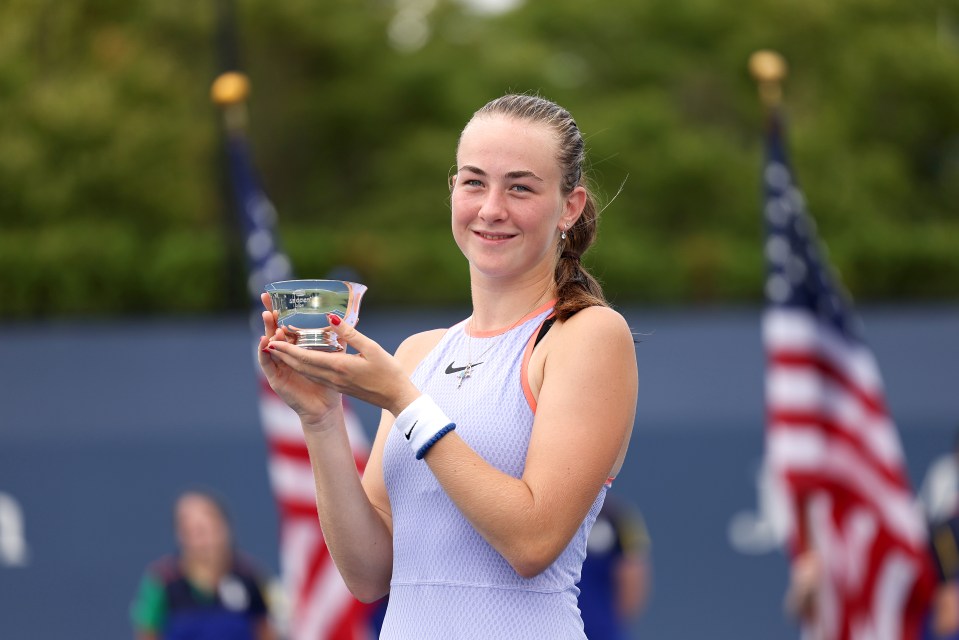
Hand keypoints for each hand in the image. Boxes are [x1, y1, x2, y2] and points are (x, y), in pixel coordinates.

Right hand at [257, 294, 342, 428]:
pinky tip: (265, 342)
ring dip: (268, 330)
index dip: (281, 310)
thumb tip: (344, 319)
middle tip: (265, 298)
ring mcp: (279, 366)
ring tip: (268, 317)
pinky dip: (264, 352)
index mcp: (299, 347)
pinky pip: (267, 363)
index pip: (287, 324)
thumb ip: (338, 338)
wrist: (325, 409)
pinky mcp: (275, 378)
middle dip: (269, 314)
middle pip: (274, 330)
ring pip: (270, 344)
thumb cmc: (331, 383)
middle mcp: (286, 354)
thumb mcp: (336, 356)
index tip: (276, 294)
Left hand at [260, 303, 419, 418]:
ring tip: (280, 349)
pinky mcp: (339, 386)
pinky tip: (301, 360)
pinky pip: (315, 375)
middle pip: (301, 365)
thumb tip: (331, 318)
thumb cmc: (388, 372)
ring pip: (306, 371)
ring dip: (291, 361)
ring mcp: (335, 383)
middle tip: (269, 342)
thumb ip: (349, 333)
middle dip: (283, 354)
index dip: (287, 350)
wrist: (396, 397)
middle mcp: (332, 377)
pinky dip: (303, 366)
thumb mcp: (372, 348)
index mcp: (339, 367)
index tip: (272, 341)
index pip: (306, 358)